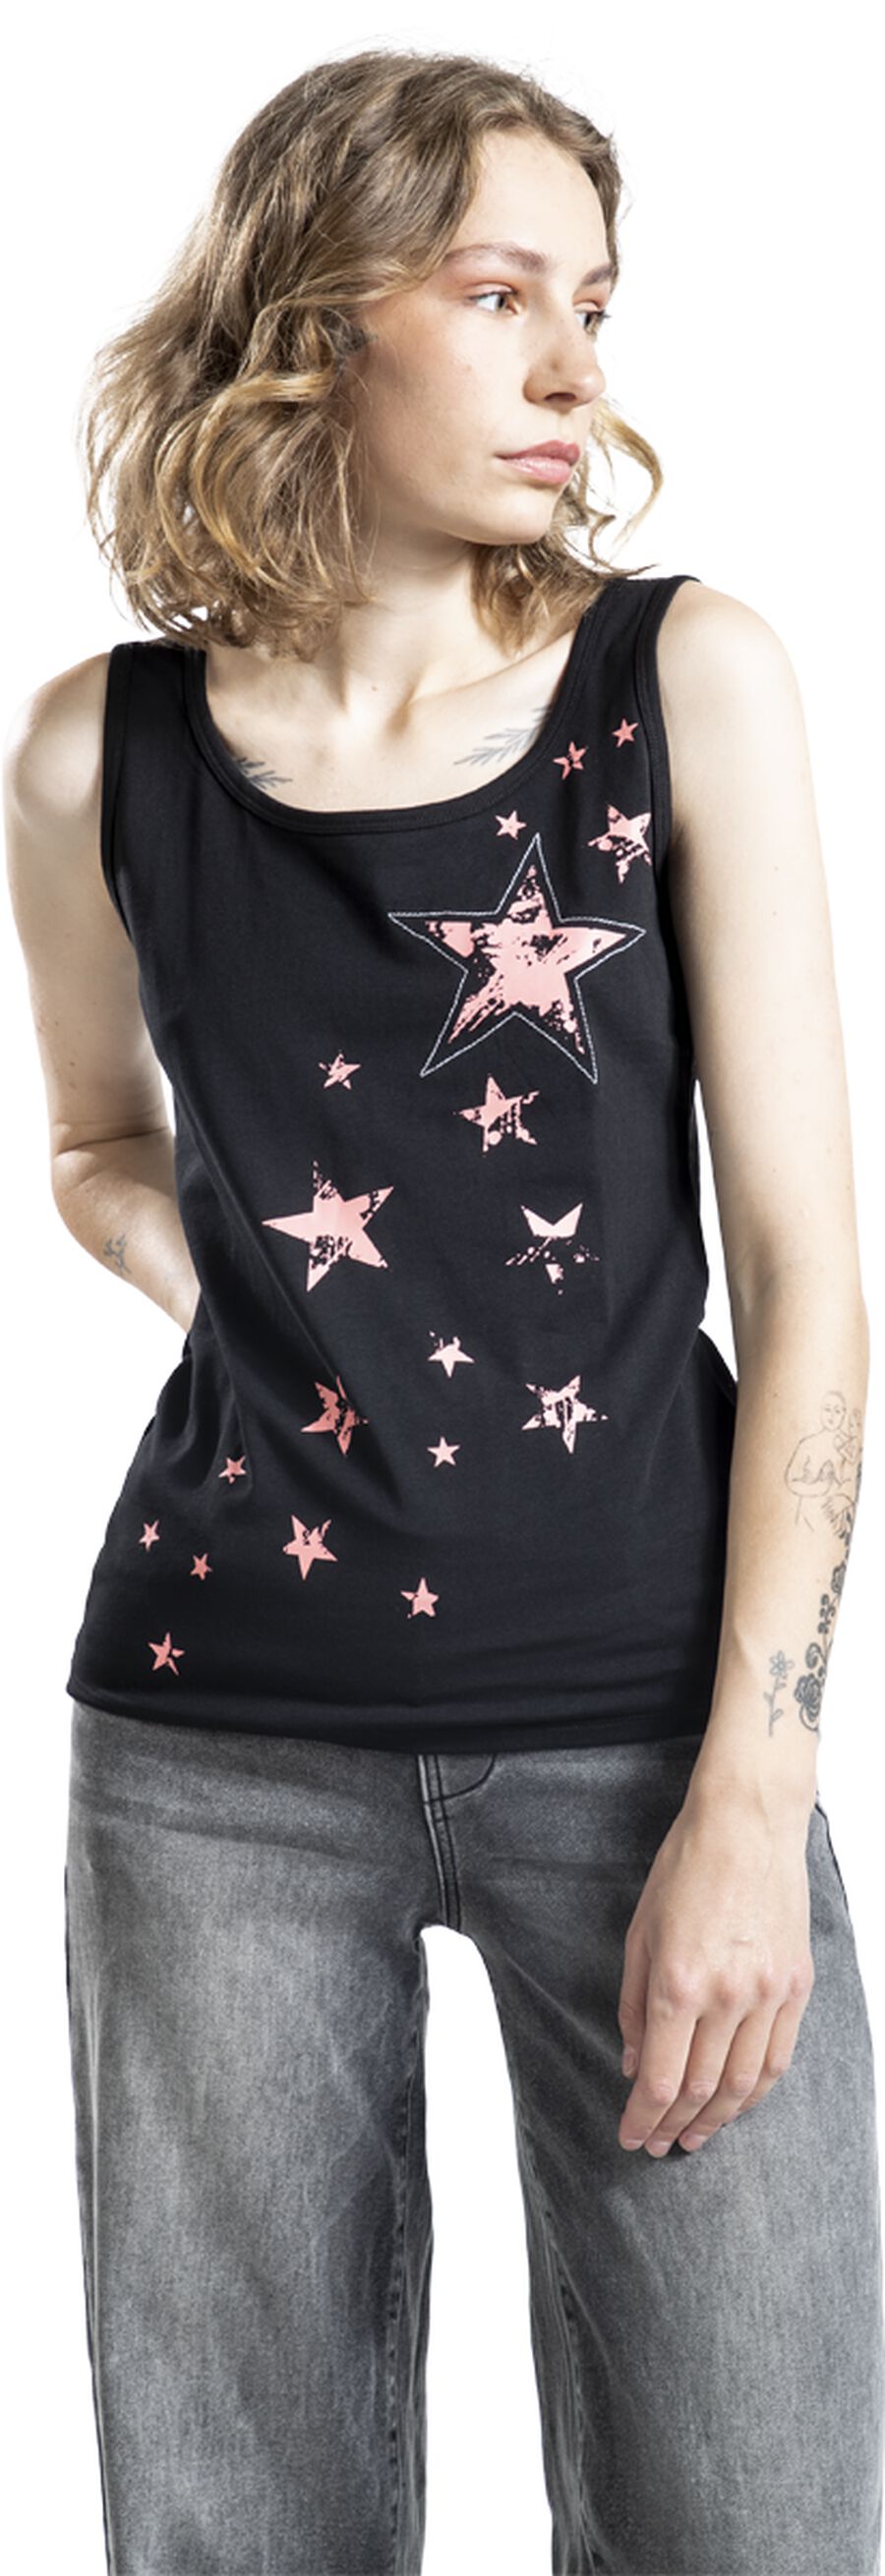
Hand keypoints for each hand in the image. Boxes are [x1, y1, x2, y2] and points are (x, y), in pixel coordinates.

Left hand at [617, 1786, 814, 2157]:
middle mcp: (726, 1996)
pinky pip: (777, 2057)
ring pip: (742, 2084)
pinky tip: (735, 2103)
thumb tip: (633, 2063)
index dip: (642, 2118)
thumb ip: (634, 2005)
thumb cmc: (685, 1867)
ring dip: (715, 2120)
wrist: (747, 1825)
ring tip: (693, 2137)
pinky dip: (754, 2091)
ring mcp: (767, 1993)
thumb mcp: (639, 1932)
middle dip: (673, 2126)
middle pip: (699, 2089)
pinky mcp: (796, 1986)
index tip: (630, 2137)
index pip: (659, 2078)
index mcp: (679, 1982)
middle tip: (657, 2145)